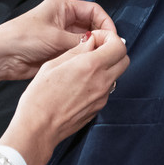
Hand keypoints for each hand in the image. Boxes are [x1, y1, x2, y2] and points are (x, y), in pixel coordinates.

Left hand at [0, 0, 116, 87]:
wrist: (1, 57)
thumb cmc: (22, 38)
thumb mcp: (55, 37)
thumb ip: (81, 41)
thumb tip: (102, 45)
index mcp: (62, 8)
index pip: (93, 10)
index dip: (105, 22)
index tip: (113, 37)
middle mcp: (63, 21)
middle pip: (91, 26)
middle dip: (102, 37)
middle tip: (110, 51)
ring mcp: (61, 38)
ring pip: (86, 42)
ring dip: (93, 50)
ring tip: (101, 60)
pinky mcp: (58, 53)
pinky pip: (77, 55)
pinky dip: (84, 60)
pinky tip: (90, 66)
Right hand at [0, 29, 128, 164]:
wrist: (39, 127)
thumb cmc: (40, 96)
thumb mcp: (53, 64)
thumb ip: (77, 51)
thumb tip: (91, 42)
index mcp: (91, 66)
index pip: (118, 46)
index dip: (109, 38)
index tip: (96, 39)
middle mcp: (102, 81)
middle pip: (124, 60)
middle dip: (113, 51)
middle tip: (95, 51)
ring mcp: (102, 97)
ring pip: (115, 75)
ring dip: (106, 67)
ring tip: (83, 69)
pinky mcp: (98, 109)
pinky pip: (105, 90)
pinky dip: (98, 82)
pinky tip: (79, 85)